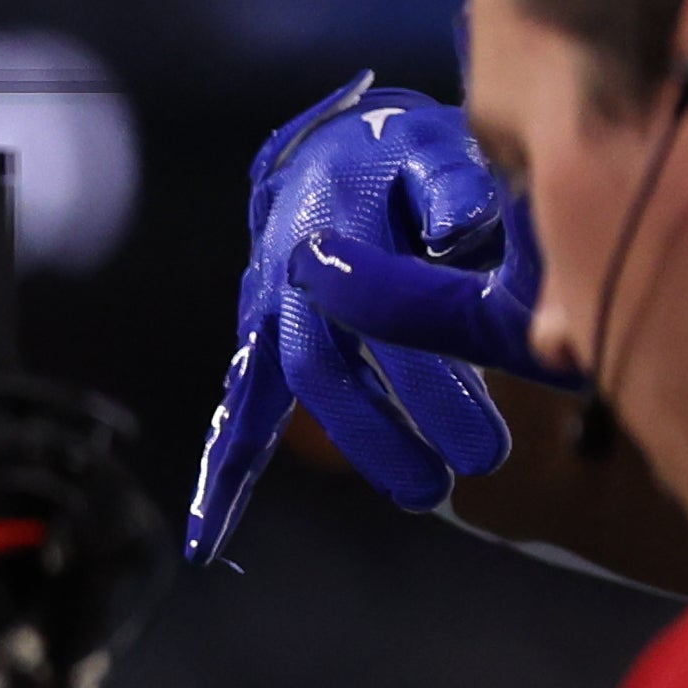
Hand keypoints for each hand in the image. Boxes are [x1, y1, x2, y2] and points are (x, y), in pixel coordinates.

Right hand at [182, 73, 572, 566]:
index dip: (424, 383)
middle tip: (459, 477)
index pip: (375, 317)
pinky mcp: (261, 347)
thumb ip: (454, 181)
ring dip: (348, 444)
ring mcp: (265, 315)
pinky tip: (204, 541)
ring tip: (423, 494)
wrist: (331, 155)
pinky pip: (237, 415)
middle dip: (386, 429)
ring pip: (286, 394)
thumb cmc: (394, 155)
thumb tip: (466, 228)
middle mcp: (284, 278)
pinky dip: (221, 476)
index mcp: (328, 229)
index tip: (484, 440)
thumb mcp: (433, 147)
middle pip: (325, 366)